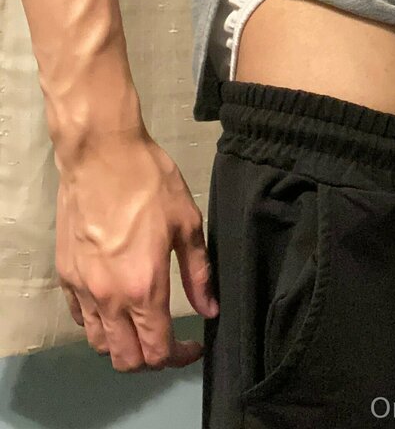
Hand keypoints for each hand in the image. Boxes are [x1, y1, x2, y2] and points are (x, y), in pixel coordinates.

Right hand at [54, 125, 218, 371]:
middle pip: (126, 359)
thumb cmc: (149, 182)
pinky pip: (80, 317)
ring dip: (123, 344)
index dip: (180, 356)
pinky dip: (99, 323)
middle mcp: (108, 297)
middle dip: (151, 359)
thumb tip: (209, 309)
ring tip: (142, 324)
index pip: (158, 350)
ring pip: (99, 344)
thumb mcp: (187, 222)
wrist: (100, 153)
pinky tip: (115, 303)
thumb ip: (198, 272)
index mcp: (143, 286)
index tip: (195, 344)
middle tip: (170, 339)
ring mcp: (82, 288)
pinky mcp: (65, 274)